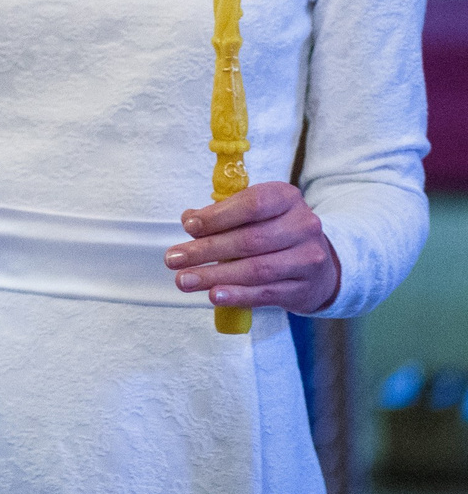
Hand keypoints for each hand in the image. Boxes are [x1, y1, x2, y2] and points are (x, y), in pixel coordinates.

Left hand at [167, 181, 341, 314]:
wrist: (320, 266)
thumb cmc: (276, 232)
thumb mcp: (255, 213)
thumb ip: (223, 214)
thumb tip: (189, 220)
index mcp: (287, 198)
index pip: (251, 205)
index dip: (217, 217)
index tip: (188, 227)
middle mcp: (303, 226)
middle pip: (249, 240)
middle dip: (206, 250)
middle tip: (174, 259)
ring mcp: (308, 260)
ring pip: (255, 269)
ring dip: (215, 276)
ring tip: (184, 280)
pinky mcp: (304, 289)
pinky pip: (265, 293)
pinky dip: (237, 295)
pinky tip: (213, 295)